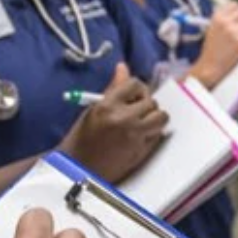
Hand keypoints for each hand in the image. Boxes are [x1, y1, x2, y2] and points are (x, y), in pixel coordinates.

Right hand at [59, 63, 169, 181]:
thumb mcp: (93, 110)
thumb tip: (123, 67)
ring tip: (141, 123)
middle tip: (137, 111)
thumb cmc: (81, 139)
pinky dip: (152, 133)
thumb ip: (112, 89)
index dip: (137, 89)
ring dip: (154, 118)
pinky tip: (139, 137)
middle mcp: (123, 118)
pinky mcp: (141, 151)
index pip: (135, 84)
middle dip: (146, 104)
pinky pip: (158, 135)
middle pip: (151, 101)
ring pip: (160, 117)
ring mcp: (134, 136)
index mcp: (107, 105)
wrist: (77, 169)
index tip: (134, 96)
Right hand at [189, 1, 237, 88]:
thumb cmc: (211, 48)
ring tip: (237, 40)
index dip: (237, 12)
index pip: (234, 5)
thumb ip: (223, 17)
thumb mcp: (212, 28)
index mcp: (217, 17)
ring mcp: (234, 32)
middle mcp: (225, 22)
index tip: (236, 17)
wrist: (210, 66)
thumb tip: (237, 9)